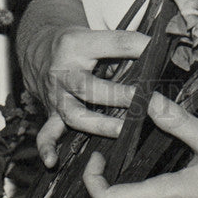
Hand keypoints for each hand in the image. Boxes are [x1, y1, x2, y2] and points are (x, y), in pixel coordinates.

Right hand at [25, 26, 148, 167]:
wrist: (37, 49)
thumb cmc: (76, 43)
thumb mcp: (96, 35)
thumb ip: (123, 47)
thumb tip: (158, 56)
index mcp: (79, 45)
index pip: (115, 43)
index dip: (140, 46)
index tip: (160, 52)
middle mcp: (64, 72)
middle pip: (89, 87)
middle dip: (118, 96)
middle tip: (143, 101)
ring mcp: (56, 95)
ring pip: (74, 114)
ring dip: (99, 124)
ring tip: (123, 129)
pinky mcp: (51, 113)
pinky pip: (46, 134)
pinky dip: (47, 148)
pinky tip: (53, 161)